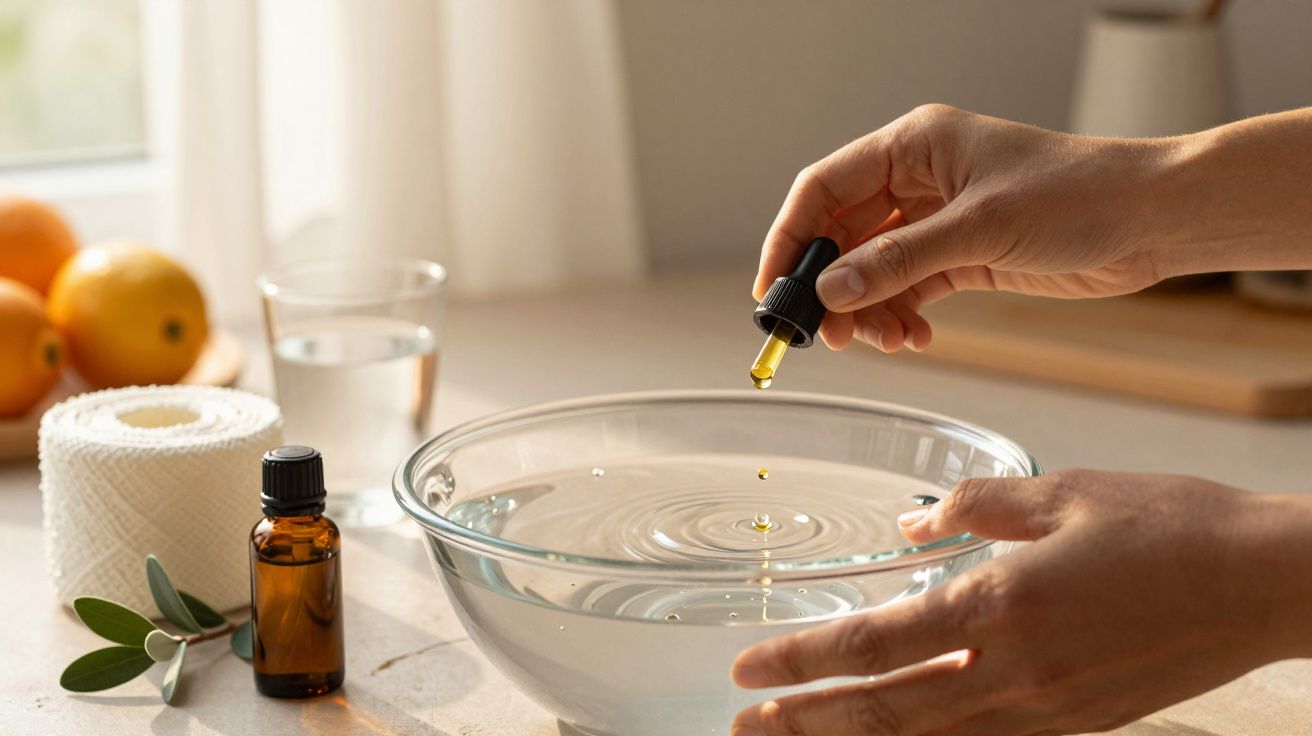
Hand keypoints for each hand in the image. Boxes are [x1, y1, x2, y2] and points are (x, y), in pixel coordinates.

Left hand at [730, 469, 1311, 735]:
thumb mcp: (1061, 492)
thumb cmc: (1171, 525)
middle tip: (744, 727)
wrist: (1268, 583)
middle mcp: (1015, 671)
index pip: (874, 644)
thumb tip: (912, 525)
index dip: (801, 661)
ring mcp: (1048, 711)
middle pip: (886, 712)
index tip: (748, 670)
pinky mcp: (1079, 725)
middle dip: (806, 724)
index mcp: (1002, 604)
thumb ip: (974, 510)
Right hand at [754, 104, 1180, 352]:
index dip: (790, 238)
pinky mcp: (963, 255)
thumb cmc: (1078, 195)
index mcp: (913, 145)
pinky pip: (909, 288)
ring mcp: (939, 218)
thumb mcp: (979, 228)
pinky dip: (902, 314)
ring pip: (874, 269)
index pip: (824, 188)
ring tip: (883, 342)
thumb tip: (831, 292)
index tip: (772, 290)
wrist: (1152, 219)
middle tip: (824, 335)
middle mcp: (918, 179)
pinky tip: (913, 337)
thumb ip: (899, 261)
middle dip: (831, 287)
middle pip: (844, 234)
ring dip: (869, 309)